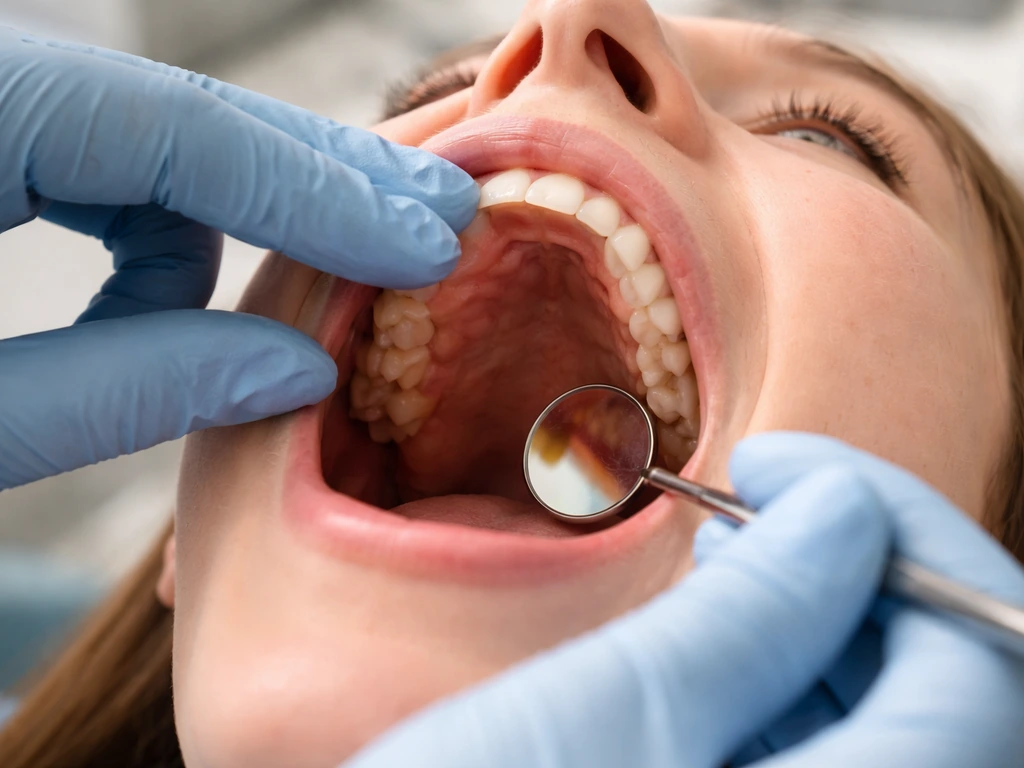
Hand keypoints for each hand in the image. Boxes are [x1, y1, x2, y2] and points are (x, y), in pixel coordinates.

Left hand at [0, 29, 478, 488]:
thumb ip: (127, 392)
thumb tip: (299, 372)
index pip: (183, 128)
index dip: (323, 193)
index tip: (429, 249)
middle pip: (193, 108)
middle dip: (325, 173)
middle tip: (437, 216)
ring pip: (160, 137)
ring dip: (227, 235)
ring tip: (262, 337)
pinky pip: (107, 163)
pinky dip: (155, 240)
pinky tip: (154, 322)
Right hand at [343, 434, 1023, 767]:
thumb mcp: (608, 713)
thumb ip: (750, 612)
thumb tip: (843, 509)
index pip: (982, 662)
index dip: (898, 528)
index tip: (789, 466)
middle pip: (949, 687)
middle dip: (858, 569)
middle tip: (753, 501)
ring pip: (892, 714)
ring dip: (822, 616)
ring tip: (720, 560)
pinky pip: (830, 744)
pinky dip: (789, 671)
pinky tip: (712, 631)